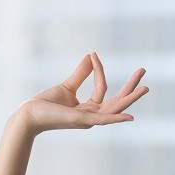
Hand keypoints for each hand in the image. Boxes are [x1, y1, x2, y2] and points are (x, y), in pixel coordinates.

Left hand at [0, 53, 147, 174]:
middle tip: (143, 70)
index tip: (93, 54)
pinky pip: (103, 119)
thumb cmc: (46, 104)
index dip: (99, 70)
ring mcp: (88, 120)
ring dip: (130, 98)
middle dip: (131, 86)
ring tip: (145, 87)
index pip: (102, 87)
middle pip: (117, 100)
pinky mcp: (81, 120)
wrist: (29, 114)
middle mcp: (92, 116)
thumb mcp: (67, 86)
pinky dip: (116, 118)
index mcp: (89, 108)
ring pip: (114, 108)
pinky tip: (129, 116)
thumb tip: (90, 55)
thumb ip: (81, 73)